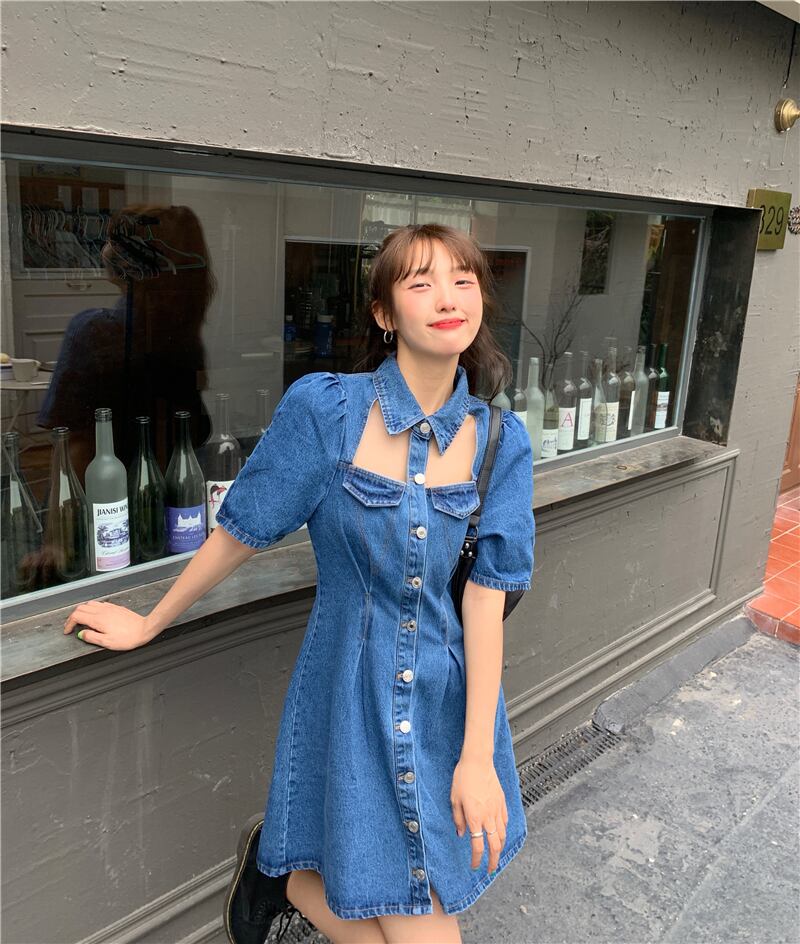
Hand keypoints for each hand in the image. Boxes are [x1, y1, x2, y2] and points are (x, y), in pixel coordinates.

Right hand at [63, 600, 154, 650]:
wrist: (144, 629)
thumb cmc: (128, 637)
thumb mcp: (107, 642)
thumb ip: (91, 637)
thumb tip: (81, 634)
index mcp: (98, 619)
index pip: (76, 616)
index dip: (69, 623)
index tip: (68, 630)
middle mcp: (102, 611)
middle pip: (80, 608)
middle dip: (73, 617)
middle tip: (71, 626)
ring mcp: (109, 608)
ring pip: (89, 604)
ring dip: (82, 611)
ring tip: (81, 621)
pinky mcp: (115, 607)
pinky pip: (99, 604)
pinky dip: (92, 608)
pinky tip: (95, 616)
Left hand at [450, 755, 508, 871]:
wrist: (478, 761)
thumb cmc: (464, 777)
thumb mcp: (454, 799)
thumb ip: (458, 819)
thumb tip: (461, 833)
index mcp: (475, 818)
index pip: (478, 846)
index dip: (477, 860)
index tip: (474, 866)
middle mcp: (488, 817)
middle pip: (495, 846)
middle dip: (494, 861)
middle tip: (491, 869)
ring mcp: (497, 809)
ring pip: (503, 835)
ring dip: (500, 847)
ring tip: (496, 853)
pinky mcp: (502, 802)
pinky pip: (505, 821)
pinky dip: (503, 831)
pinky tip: (500, 832)